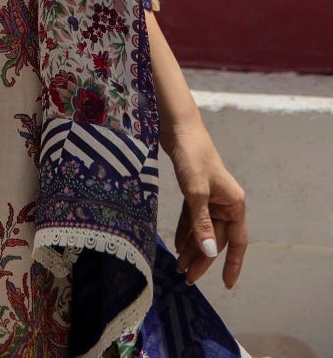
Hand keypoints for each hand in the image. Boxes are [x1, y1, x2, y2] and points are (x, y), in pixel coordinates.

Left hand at [164, 118, 247, 288]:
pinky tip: (176, 245)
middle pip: (216, 237)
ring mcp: (210, 197)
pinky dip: (185, 231)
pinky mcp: (195, 191)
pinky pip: (192, 218)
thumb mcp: (196, 191)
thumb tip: (208, 253)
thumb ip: (201, 223)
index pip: (237, 241)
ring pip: (202, 229)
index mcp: (234, 203)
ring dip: (191, 247)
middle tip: (186, 277)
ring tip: (178, 266)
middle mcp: (225, 202)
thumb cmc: (192, 156)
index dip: (232, 264)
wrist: (178, 127)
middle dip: (202, 258)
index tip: (227, 285)